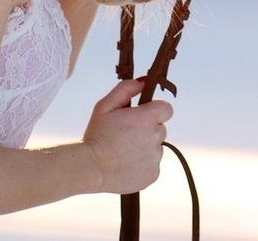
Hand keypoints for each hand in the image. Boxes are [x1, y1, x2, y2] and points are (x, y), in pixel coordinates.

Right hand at [81, 77, 172, 193]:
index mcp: (146, 118)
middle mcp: (155, 137)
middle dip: (147, 130)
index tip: (142, 117)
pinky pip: (152, 165)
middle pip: (160, 129)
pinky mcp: (153, 174)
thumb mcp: (105, 106)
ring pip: (156, 148)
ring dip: (145, 148)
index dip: (155, 111)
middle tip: (126, 136)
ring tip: (123, 152)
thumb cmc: (97, 135)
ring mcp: (155, 158)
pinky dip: (143, 165)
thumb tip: (142, 82)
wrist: (90, 168)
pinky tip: (126, 164)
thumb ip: (126, 89)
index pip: (167, 109)